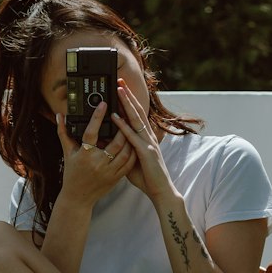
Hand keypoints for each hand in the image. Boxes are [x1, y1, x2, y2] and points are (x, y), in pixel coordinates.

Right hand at [55, 102, 136, 206]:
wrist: (78, 198)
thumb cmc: (72, 173)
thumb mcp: (67, 153)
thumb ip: (63, 133)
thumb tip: (59, 115)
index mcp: (84, 155)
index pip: (91, 132)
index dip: (98, 117)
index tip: (103, 104)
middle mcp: (97, 163)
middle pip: (115, 142)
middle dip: (122, 127)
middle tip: (123, 114)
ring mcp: (109, 172)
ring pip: (125, 152)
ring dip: (130, 138)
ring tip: (130, 127)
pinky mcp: (116, 178)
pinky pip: (129, 162)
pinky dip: (133, 151)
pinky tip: (133, 142)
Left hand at [112, 79, 175, 201]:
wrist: (160, 191)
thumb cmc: (147, 177)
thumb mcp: (131, 159)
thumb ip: (124, 148)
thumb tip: (110, 142)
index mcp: (145, 137)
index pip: (137, 115)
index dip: (129, 101)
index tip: (121, 89)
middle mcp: (148, 136)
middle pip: (137, 111)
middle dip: (128, 95)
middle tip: (119, 81)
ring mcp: (148, 143)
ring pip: (136, 119)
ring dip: (127, 104)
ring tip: (118, 91)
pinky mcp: (146, 152)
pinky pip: (132, 136)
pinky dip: (123, 126)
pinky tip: (115, 117)